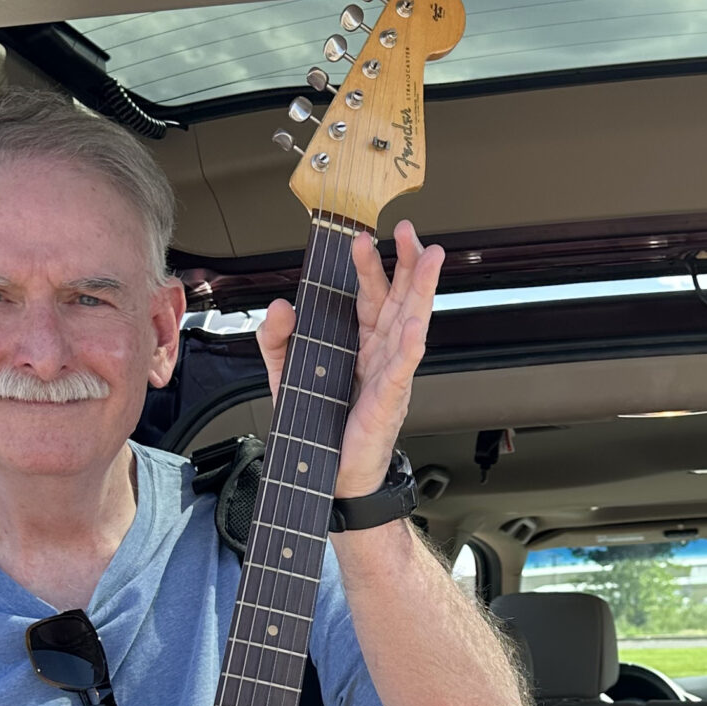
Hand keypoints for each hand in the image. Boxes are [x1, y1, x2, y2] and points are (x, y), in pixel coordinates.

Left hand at [257, 220, 441, 496]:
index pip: (369, 294)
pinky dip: (409, 348)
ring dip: (420, 292)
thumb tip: (282, 305)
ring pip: (409, 325)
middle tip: (410, 232)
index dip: (369, 265)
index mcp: (359, 341)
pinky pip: (400, 370)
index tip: (365, 236)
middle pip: (398, 299)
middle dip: (406, 264)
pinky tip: (415, 325)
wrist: (328, 473)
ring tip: (430, 261)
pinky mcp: (386, 401)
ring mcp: (388, 374)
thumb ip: (276, 337)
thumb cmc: (318, 423)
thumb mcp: (286, 373)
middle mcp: (379, 352)